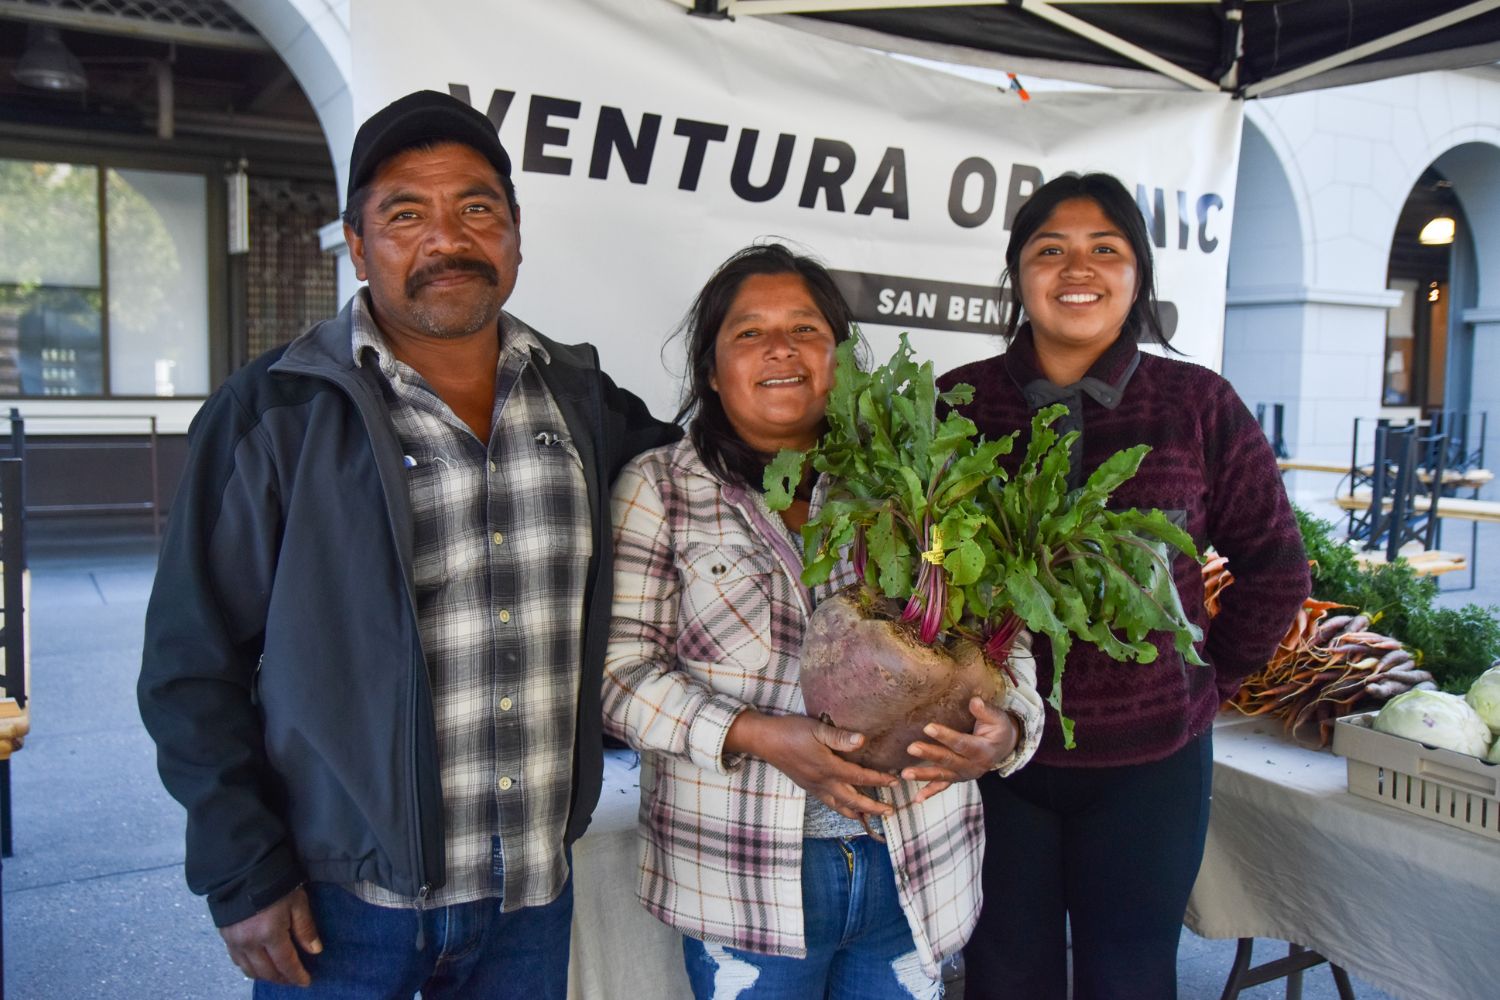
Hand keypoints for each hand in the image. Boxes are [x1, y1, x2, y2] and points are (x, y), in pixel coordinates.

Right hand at [219, 885, 321, 985]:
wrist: (242, 868)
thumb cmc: (275, 882)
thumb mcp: (297, 901)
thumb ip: (305, 928)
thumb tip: (315, 951)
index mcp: (270, 934)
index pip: (285, 964)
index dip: (296, 975)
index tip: (306, 982)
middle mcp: (250, 943)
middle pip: (267, 971)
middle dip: (282, 978)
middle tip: (294, 979)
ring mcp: (234, 942)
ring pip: (250, 970)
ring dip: (265, 975)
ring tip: (278, 975)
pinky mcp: (225, 936)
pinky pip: (237, 960)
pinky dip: (249, 967)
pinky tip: (258, 965)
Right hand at [725, 711, 896, 820]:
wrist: (764, 740)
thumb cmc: (790, 731)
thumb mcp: (816, 729)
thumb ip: (840, 737)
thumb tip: (863, 740)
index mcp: (828, 768)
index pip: (860, 778)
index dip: (879, 780)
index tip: (895, 782)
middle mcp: (823, 782)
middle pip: (853, 800)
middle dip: (873, 807)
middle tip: (889, 812)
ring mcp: (814, 786)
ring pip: (839, 806)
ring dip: (857, 812)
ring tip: (870, 817)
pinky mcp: (807, 786)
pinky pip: (828, 803)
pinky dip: (841, 808)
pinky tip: (844, 807)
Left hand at [901, 697, 1019, 803]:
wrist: (1004, 747)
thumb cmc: (999, 730)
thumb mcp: (998, 719)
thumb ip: (985, 711)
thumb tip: (974, 701)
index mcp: (982, 750)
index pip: (961, 743)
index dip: (945, 736)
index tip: (928, 727)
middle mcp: (973, 766)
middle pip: (949, 760)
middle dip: (930, 755)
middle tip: (911, 748)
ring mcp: (964, 774)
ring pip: (942, 775)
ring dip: (923, 775)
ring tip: (905, 774)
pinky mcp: (957, 777)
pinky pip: (943, 786)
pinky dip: (930, 792)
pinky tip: (917, 798)